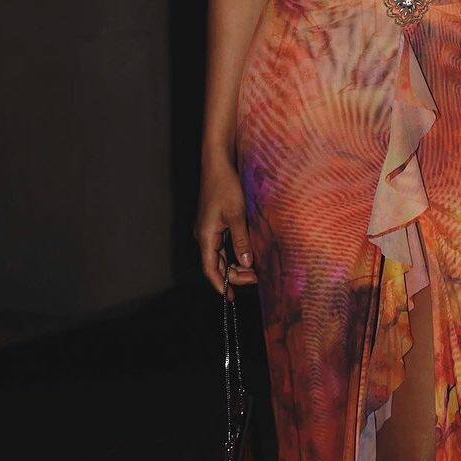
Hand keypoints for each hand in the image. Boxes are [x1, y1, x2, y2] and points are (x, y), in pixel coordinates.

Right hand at [195, 153, 258, 299]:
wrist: (217, 162)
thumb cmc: (225, 185)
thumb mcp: (237, 215)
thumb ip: (241, 241)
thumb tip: (247, 264)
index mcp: (205, 236)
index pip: (210, 269)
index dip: (220, 285)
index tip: (232, 298)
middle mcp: (204, 235)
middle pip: (216, 263)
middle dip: (234, 275)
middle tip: (256, 279)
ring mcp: (209, 228)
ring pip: (221, 254)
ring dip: (235, 263)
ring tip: (255, 270)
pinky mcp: (215, 221)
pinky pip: (223, 243)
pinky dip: (235, 251)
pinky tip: (248, 253)